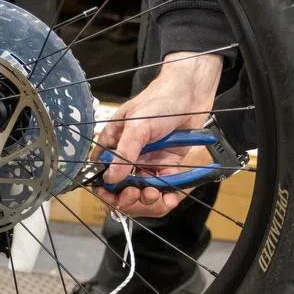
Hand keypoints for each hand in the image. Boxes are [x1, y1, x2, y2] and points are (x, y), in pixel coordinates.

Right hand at [93, 52, 222, 216]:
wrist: (192, 94)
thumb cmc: (160, 101)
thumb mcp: (138, 126)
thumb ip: (124, 153)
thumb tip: (110, 179)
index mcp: (113, 142)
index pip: (101, 172)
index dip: (105, 188)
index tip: (111, 196)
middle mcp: (129, 155)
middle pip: (121, 187)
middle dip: (127, 197)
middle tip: (135, 195)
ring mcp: (148, 162)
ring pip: (142, 192)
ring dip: (146, 199)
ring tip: (152, 194)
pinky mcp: (168, 166)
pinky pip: (163, 188)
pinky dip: (165, 198)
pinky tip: (168, 199)